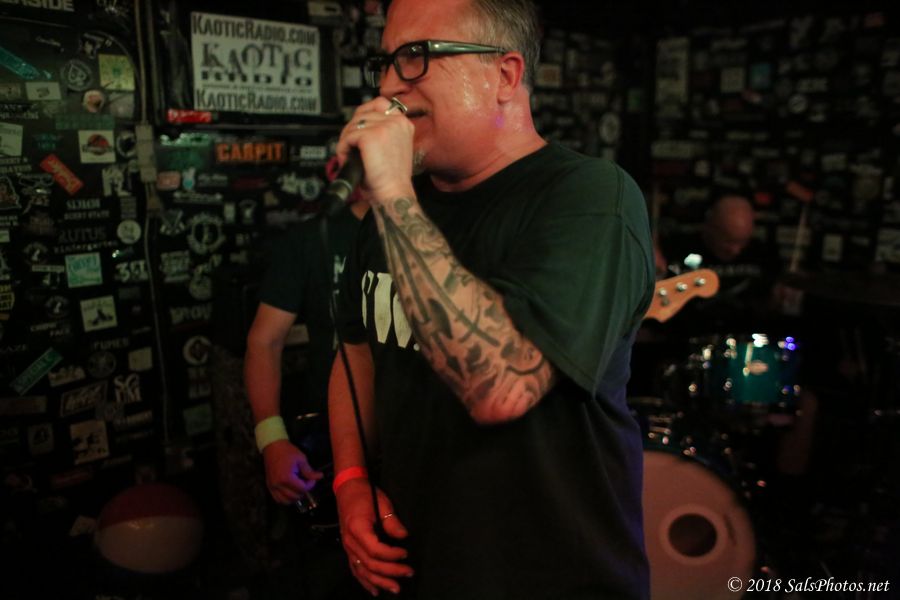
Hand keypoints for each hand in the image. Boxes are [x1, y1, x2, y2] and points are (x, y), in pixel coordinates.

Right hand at [262, 439, 322, 503]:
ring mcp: (272, 486)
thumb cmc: (287, 451)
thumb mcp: (301, 459)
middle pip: (295, 496)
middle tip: (306, 483)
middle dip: (303, 491)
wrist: (273, 446)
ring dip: (295, 497)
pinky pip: (277, 499)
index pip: (302, 488)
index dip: (310, 485)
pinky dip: (285, 499)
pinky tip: (291, 492)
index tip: (312, 479)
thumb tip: (319, 477)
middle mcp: (278, 484)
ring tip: (299, 488)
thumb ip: (309, 471)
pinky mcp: (269, 486)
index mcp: (286, 477)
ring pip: (286, 501)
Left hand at [335, 96, 416, 204]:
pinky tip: (348, 159)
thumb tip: (361, 125)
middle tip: (349, 146)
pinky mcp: (371, 135)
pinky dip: (343, 149)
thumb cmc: (392, 179)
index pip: (379, 104)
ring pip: (353, 125)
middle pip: (362, 113)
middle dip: (352, 130)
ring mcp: (384, 126)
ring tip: (349, 157)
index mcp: (403, 124)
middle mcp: (396, 122)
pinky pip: (348, 136)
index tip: (357, 128)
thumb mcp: (392, 149)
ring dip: (346, 141)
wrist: (394, 193)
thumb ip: (382, 133)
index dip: (364, 114)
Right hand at [337, 478, 412, 595]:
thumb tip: (404, 536)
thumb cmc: (365, 494)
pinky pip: (354, 570)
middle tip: (408, 573)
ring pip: (362, 571)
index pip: (375, 550)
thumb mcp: (382, 502)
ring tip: (395, 588)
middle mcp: (350, 541)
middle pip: (370, 564)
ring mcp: (347, 547)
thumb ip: (392, 521)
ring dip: (379, 582)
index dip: (392, 555)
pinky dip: (364, 582)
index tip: (406, 553)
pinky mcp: (348, 550)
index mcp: (358, 528)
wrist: (347, 489)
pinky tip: (375, 590)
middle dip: (391, 572)